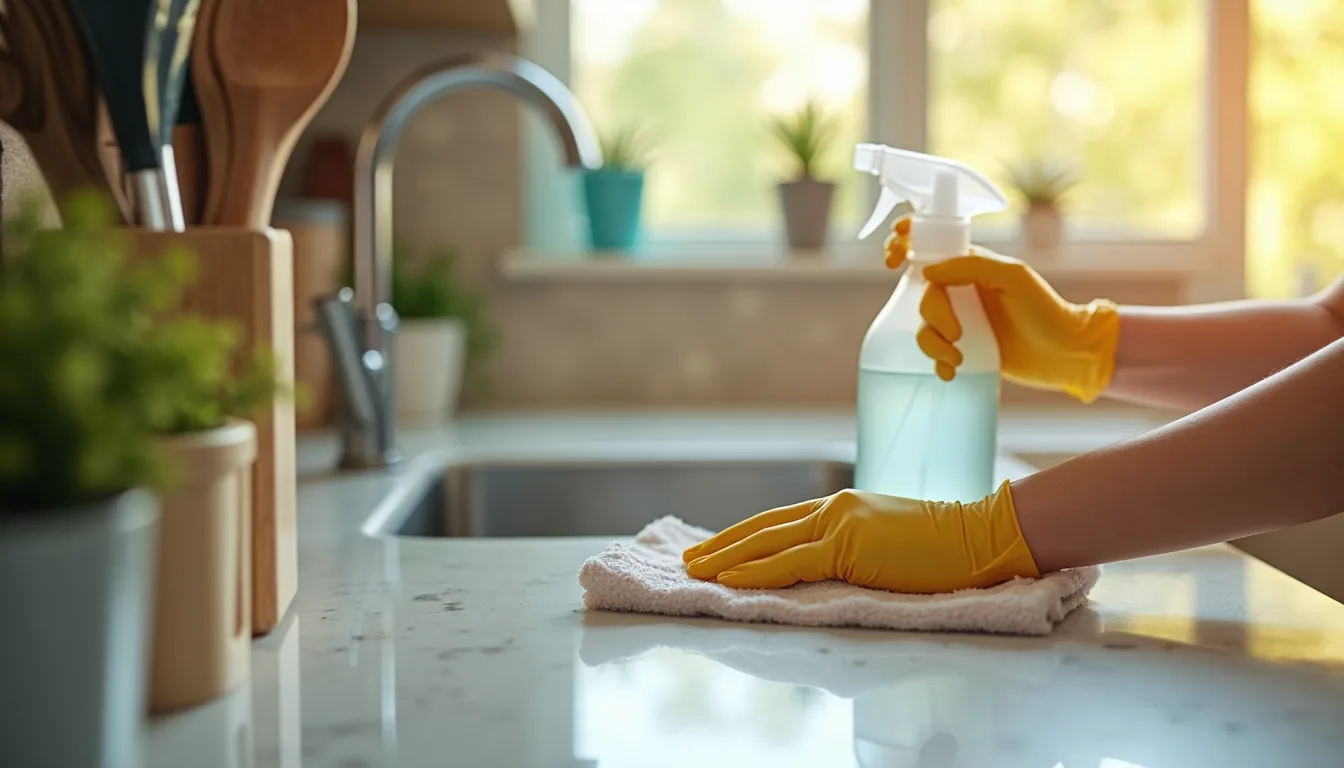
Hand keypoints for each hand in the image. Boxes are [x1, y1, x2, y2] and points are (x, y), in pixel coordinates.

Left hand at [683, 482, 1039, 593]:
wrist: (980, 535)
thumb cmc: (944, 545)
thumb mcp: (887, 539)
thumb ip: (853, 546)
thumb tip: (827, 567)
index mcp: (842, 506)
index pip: (779, 520)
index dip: (744, 535)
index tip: (716, 546)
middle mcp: (833, 509)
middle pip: (763, 527)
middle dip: (722, 544)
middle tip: (689, 559)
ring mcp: (839, 524)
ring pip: (767, 542)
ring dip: (726, 558)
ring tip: (695, 570)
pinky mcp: (848, 546)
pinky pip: (790, 562)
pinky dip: (755, 571)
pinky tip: (729, 578)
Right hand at [885, 220, 1120, 402]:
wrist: (1065, 355)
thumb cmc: (1046, 310)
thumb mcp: (1013, 276)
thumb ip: (971, 265)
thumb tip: (927, 271)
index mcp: (970, 264)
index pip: (929, 245)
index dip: (904, 244)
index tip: (894, 258)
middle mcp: (960, 290)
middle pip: (923, 295)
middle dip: (934, 315)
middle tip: (956, 331)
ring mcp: (959, 320)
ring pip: (924, 327)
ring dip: (934, 344)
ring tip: (959, 358)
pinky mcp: (962, 349)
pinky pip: (933, 353)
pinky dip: (937, 363)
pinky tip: (952, 372)